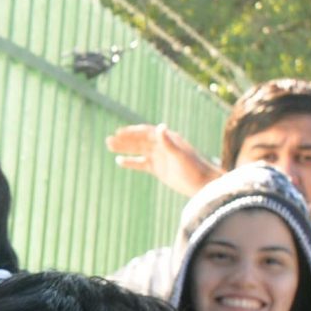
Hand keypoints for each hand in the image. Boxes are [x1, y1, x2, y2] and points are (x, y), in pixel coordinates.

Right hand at [106, 123, 221, 197]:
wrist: (202, 184)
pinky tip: (119, 161)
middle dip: (124, 140)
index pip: (146, 132)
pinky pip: (141, 164)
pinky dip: (130, 162)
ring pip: (138, 151)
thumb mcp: (180, 155)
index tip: (118, 133)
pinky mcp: (158, 169)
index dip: (132, 132)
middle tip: (108, 140)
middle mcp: (162, 146)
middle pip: (139, 141)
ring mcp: (160, 157)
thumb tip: (160, 126)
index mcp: (168, 139)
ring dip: (124, 148)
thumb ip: (168, 142)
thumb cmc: (194, 168)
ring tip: (109, 146)